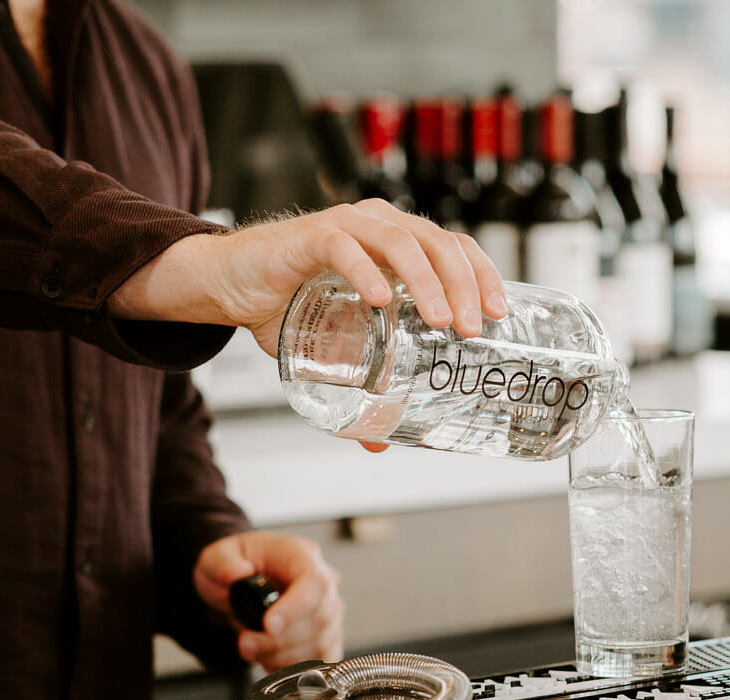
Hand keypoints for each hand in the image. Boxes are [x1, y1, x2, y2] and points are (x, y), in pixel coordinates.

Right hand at [110, 199, 507, 351]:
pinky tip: (382, 300)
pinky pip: (343, 247)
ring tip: (437, 320)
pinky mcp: (308, 237)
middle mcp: (379, 225)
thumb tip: (380, 444)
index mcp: (397, 242)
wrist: (229, 285)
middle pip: (439, 243)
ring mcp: (346, 226)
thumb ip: (359, 388)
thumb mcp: (333, 351)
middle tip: (471, 327)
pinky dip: (365, 271)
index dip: (483, 275)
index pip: (456, 247)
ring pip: (401, 241)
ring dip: (426, 281)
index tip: (500, 315)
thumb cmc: (287, 303)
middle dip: (463, 285)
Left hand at [193, 531, 343, 671]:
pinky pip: (320, 660)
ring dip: (281, 656)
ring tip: (252, 648)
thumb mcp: (216, 557)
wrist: (240, 586)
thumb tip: (236, 572)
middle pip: (319, 617)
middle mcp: (324, 581)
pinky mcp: (329, 636)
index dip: (295, 608)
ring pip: (319, 643)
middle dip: (279, 639)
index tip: (268, 625)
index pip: (314, 582)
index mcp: (301, 555)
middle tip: (245, 642)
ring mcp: (329, 611)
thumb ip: (221, 563)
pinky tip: (269, 657)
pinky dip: (292, 667)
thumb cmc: (236, 565)